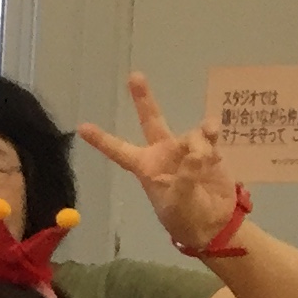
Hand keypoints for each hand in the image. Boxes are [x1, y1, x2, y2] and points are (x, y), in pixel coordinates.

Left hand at [79, 71, 239, 248]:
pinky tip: (216, 147)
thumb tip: (198, 153)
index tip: (82, 127)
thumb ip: (186, 176)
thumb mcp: (179, 202)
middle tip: (135, 76)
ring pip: (190, 133)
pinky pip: (209, 132)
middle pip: (151, 120)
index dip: (102, 140)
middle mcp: (162, 153)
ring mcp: (186, 148)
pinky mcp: (209, 149)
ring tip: (206, 162)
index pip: (119, 151)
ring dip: (200, 143)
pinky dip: (212, 136)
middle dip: (144, 98)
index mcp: (145, 167)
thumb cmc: (186, 216)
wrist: (214, 222)